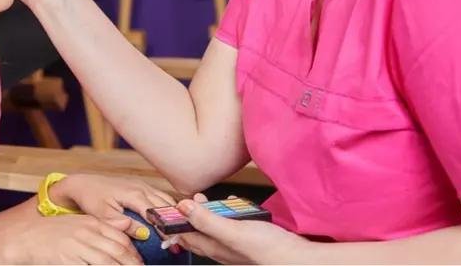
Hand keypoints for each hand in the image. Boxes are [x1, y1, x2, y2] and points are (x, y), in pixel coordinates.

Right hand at [1, 213, 141, 263]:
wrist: (23, 237)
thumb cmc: (50, 233)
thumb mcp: (77, 225)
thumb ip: (99, 228)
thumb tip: (123, 230)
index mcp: (91, 223)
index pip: (120, 238)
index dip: (133, 254)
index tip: (139, 264)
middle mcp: (87, 232)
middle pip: (118, 250)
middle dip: (132, 264)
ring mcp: (78, 246)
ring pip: (107, 261)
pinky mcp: (68, 259)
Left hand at [52, 174, 175, 241]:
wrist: (84, 184)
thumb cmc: (91, 198)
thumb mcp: (104, 214)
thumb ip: (124, 224)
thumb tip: (143, 233)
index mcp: (135, 194)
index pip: (157, 214)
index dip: (167, 229)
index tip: (174, 242)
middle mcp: (143, 187)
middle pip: (166, 207)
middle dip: (175, 224)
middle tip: (182, 240)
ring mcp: (144, 186)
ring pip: (167, 201)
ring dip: (175, 216)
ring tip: (181, 233)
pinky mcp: (142, 187)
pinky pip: (161, 197)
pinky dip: (169, 209)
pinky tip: (173, 220)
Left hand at [173, 194, 309, 263]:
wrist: (297, 258)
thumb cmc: (267, 250)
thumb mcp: (233, 232)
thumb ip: (207, 220)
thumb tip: (182, 206)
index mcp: (213, 247)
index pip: (184, 235)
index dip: (172, 223)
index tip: (163, 210)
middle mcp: (222, 248)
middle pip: (198, 232)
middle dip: (190, 215)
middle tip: (187, 200)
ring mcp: (236, 244)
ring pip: (216, 228)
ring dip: (210, 213)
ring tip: (207, 200)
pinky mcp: (249, 239)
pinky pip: (233, 225)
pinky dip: (230, 214)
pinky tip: (235, 205)